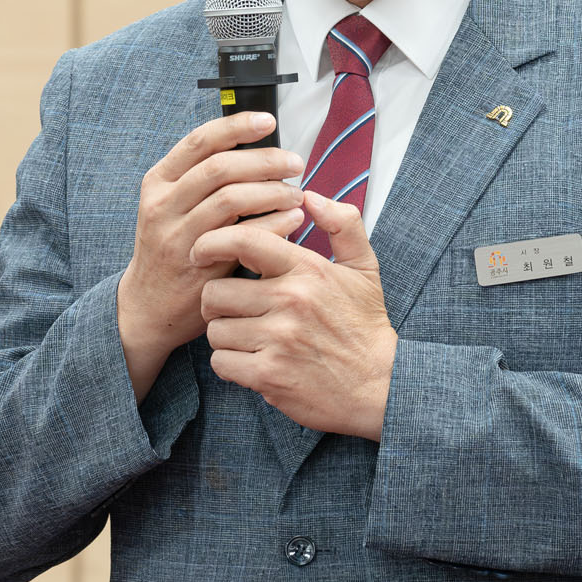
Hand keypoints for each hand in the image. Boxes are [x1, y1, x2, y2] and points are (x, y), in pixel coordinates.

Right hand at [117, 112, 304, 398]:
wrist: (146, 306)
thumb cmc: (171, 248)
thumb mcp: (172, 206)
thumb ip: (204, 179)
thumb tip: (256, 149)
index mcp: (159, 181)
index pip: (200, 142)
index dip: (237, 126)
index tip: (268, 122)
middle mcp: (164, 205)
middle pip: (220, 168)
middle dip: (264, 160)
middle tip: (295, 163)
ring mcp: (178, 236)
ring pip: (231, 199)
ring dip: (271, 192)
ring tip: (296, 194)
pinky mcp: (198, 265)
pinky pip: (242, 237)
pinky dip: (272, 223)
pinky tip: (292, 220)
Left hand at [192, 191, 397, 440]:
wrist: (380, 385)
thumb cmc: (365, 325)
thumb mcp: (365, 268)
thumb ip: (342, 224)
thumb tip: (311, 196)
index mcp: (307, 269)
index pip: (243, 241)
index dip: (212, 243)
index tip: (201, 251)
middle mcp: (290, 301)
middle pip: (216, 293)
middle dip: (217, 302)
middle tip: (233, 309)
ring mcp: (279, 340)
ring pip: (215, 330)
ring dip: (225, 335)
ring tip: (248, 337)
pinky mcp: (269, 375)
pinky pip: (221, 362)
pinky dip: (231, 364)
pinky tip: (252, 361)